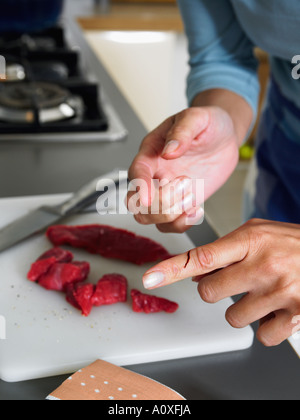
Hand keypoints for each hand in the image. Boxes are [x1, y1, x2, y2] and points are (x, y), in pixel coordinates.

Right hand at [127, 106, 239, 232]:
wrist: (224, 138)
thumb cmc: (208, 124)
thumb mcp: (198, 118)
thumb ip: (182, 131)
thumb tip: (169, 150)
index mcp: (152, 151)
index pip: (137, 171)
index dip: (139, 186)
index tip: (147, 198)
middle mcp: (154, 173)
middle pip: (135, 201)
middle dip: (157, 204)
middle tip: (186, 185)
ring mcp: (165, 191)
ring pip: (149, 217)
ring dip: (169, 215)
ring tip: (192, 196)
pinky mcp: (179, 203)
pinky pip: (170, 224)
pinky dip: (181, 224)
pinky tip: (197, 210)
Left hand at [142, 219, 299, 346]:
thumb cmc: (292, 243)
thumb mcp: (258, 233)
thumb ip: (226, 248)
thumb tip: (195, 272)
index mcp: (250, 240)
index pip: (202, 257)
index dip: (172, 269)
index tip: (150, 277)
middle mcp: (263, 266)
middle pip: (209, 293)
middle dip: (216, 290)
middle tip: (238, 280)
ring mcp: (279, 292)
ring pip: (232, 317)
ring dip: (242, 309)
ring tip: (262, 293)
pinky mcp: (294, 316)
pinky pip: (261, 336)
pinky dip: (264, 326)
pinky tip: (276, 308)